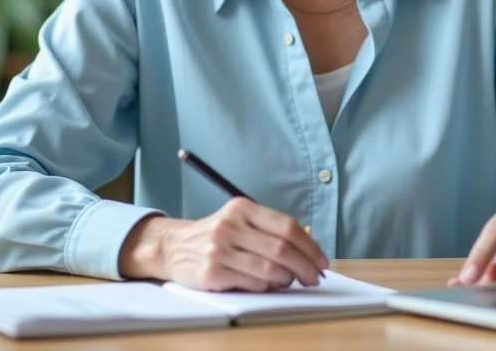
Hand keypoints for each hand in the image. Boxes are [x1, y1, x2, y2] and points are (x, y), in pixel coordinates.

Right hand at [118, 198, 329, 290]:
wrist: (173, 247)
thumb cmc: (216, 236)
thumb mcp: (239, 220)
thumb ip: (269, 230)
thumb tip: (308, 251)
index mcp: (242, 208)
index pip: (287, 226)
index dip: (310, 246)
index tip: (321, 261)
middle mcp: (230, 226)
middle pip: (282, 249)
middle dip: (305, 266)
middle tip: (314, 277)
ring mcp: (219, 249)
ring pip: (269, 269)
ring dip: (288, 279)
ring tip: (291, 281)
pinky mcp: (212, 272)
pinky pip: (253, 283)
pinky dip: (267, 287)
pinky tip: (269, 285)